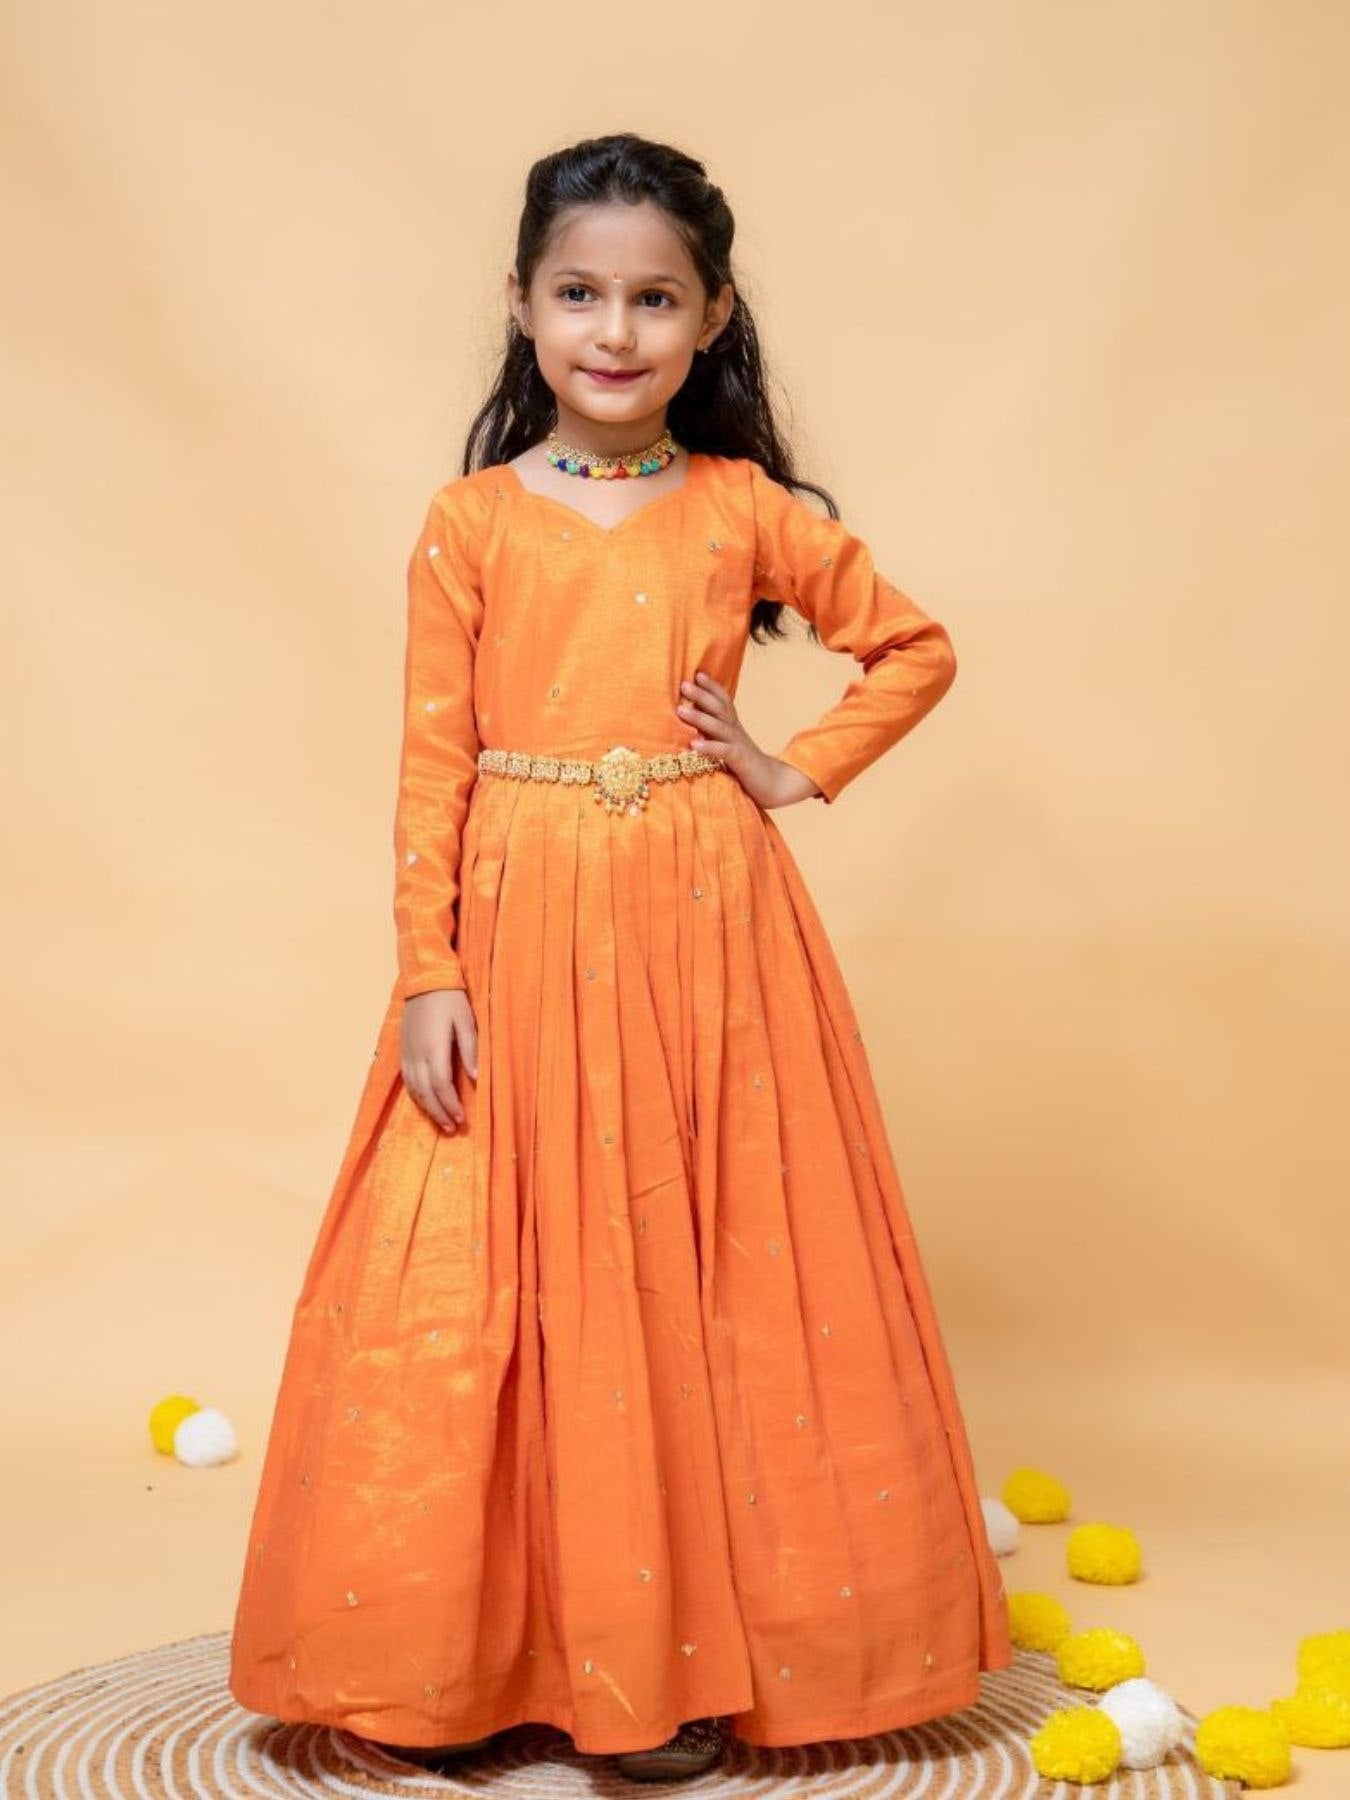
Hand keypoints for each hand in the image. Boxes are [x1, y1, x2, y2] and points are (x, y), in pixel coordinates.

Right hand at [400, 988, 477, 1132]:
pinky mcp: (403, 1049)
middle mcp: (416, 1054)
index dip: (451, 1104)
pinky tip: (425, 1102)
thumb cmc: (451, 999)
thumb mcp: (466, 1021)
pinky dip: (416, 1095)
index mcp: (434, 1048)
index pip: (441, 1085)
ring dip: (427, 1108)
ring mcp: (407, 1052)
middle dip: (439, 1112)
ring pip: (414, 1089)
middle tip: (452, 1128)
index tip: (462, 1118)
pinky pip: (407, 1080)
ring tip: (441, 1122)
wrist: (424, 979)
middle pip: (426, 1092)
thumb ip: (470, 1050)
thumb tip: (477, 1078)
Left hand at [676, 671, 822, 808]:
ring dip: (699, 718)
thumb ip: (714, 734)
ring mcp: (738, 745)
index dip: (712, 686)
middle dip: (702, 695)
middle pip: (719, 708)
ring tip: (680, 710)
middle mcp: (736, 731)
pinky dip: (709, 747)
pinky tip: (694, 745)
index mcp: (733, 726)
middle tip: (684, 684)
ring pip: (719, 727)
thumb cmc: (745, 765)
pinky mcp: (740, 761)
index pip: (724, 701)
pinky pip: (723, 752)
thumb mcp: (729, 745)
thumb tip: (691, 727)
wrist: (772, 783)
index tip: (697, 674)